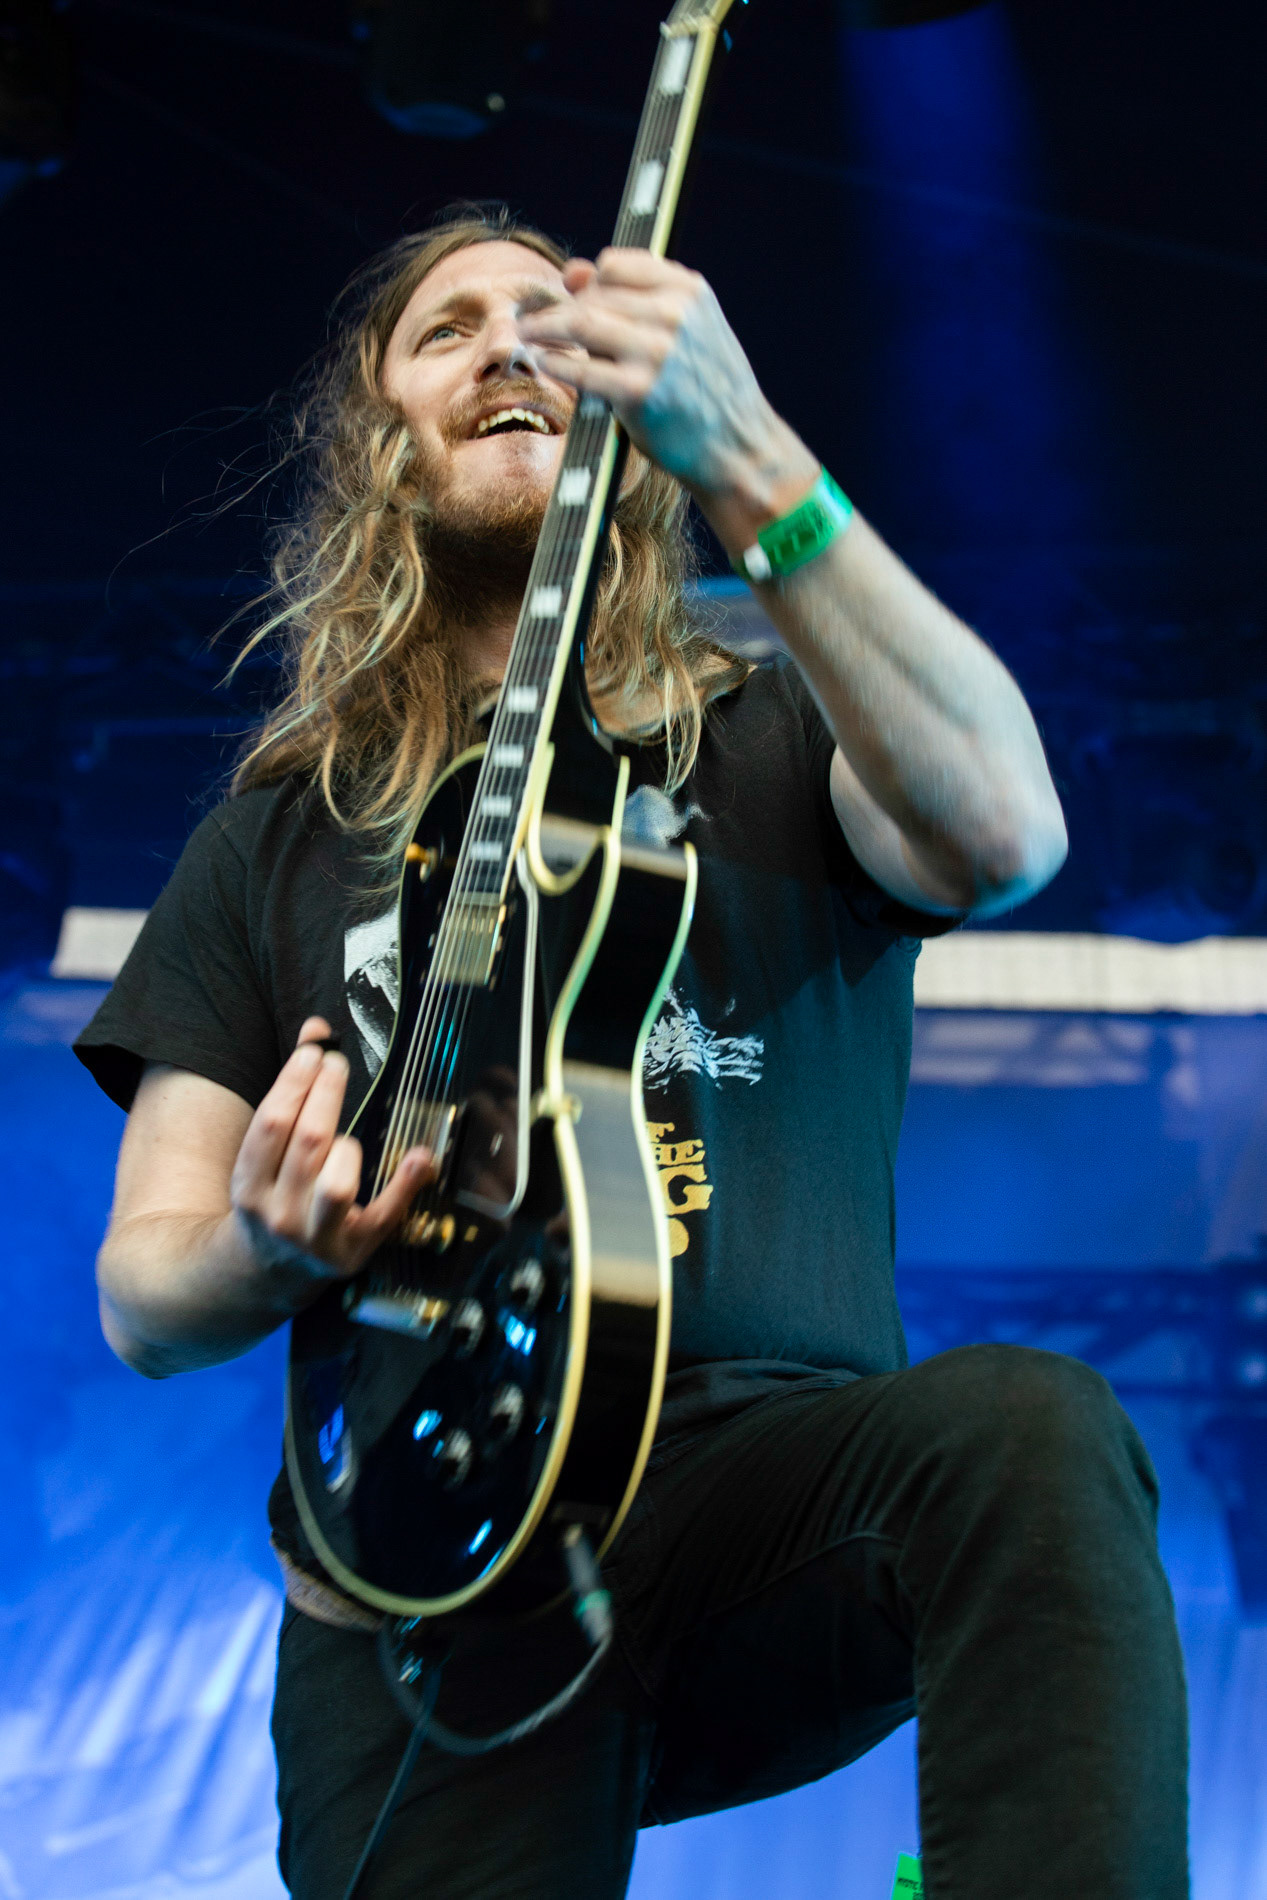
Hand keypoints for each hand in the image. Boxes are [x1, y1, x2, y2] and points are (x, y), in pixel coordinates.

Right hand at [229, 1017, 432, 1280]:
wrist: (267, 1270)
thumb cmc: (273, 1193)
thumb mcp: (265, 1152)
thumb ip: (291, 1090)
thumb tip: (316, 1030)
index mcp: (248, 1187)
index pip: (272, 1125)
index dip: (295, 1083)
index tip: (316, 1052)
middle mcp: (278, 1215)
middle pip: (308, 1144)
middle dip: (326, 1096)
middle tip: (338, 1064)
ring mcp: (316, 1239)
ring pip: (337, 1183)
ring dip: (347, 1146)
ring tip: (347, 1135)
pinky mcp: (353, 1252)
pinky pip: (383, 1217)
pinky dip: (405, 1187)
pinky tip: (421, 1157)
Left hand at [517, 249, 818, 547]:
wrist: (739, 448)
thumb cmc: (707, 391)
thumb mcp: (688, 332)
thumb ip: (635, 299)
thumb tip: (574, 270)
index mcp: (690, 292)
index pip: (616, 265)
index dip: (588, 282)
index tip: (572, 297)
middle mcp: (675, 315)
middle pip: (592, 296)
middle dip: (560, 310)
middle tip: (536, 324)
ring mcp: (656, 353)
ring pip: (579, 324)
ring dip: (544, 329)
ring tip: (526, 335)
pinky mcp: (638, 392)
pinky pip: (580, 369)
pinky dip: (554, 363)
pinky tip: (543, 362)